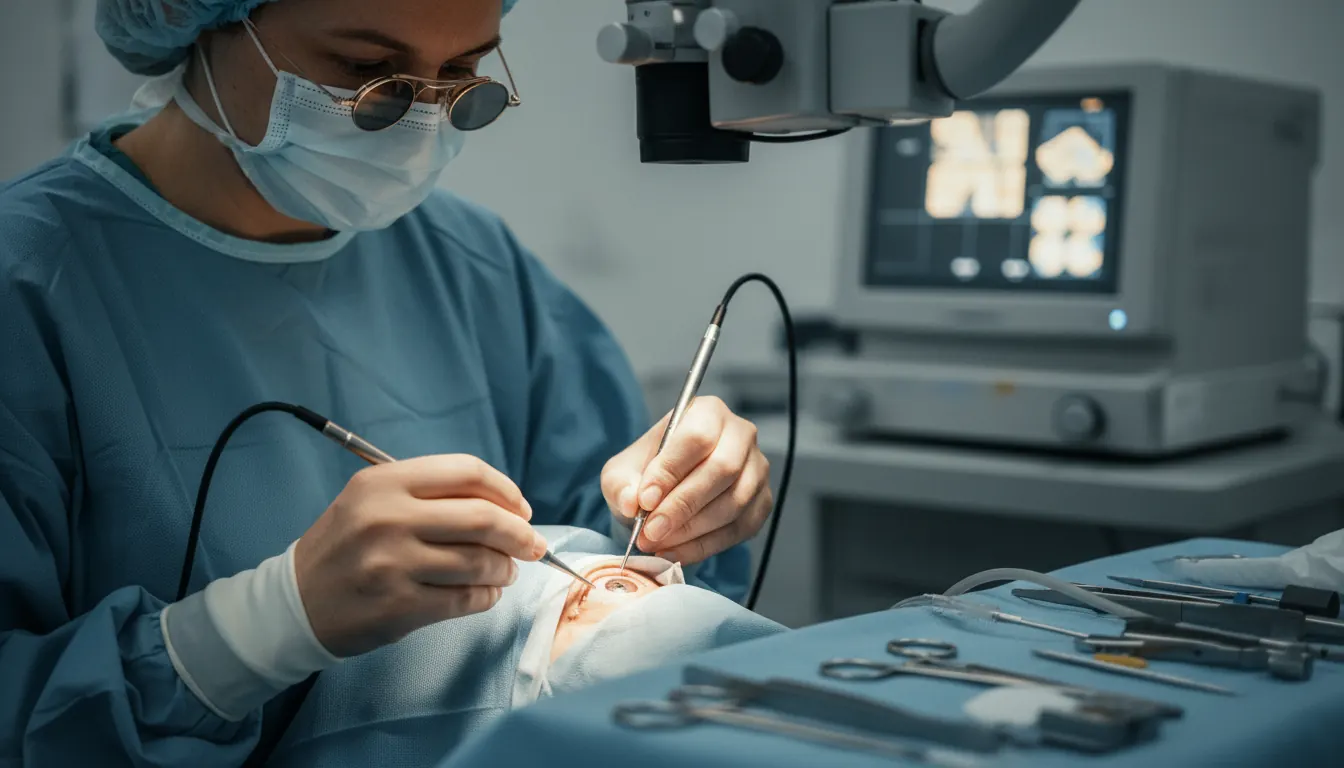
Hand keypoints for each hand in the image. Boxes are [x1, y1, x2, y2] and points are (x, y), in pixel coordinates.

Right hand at [294, 455, 547, 657]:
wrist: (296, 601)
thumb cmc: (346, 545)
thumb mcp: (373, 500)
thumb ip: (430, 495)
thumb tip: (505, 507)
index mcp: (384, 482)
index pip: (465, 472)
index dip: (505, 490)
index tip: (522, 508)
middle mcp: (388, 518)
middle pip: (482, 518)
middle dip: (519, 534)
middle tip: (533, 545)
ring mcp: (393, 564)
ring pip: (479, 562)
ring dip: (504, 569)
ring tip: (506, 571)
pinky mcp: (399, 606)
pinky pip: (465, 599)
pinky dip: (486, 597)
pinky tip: (486, 593)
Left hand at [602, 397, 771, 564]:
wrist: (666, 491)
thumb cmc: (646, 473)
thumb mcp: (621, 473)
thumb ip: (621, 485)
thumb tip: (632, 503)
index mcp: (707, 412)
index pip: (696, 437)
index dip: (670, 471)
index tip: (644, 500)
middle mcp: (740, 435)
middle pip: (722, 469)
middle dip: (683, 506)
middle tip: (651, 531)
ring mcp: (757, 469)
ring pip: (734, 503)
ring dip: (692, 530)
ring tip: (658, 544)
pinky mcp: (762, 502)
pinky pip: (740, 528)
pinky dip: (705, 546)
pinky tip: (676, 553)